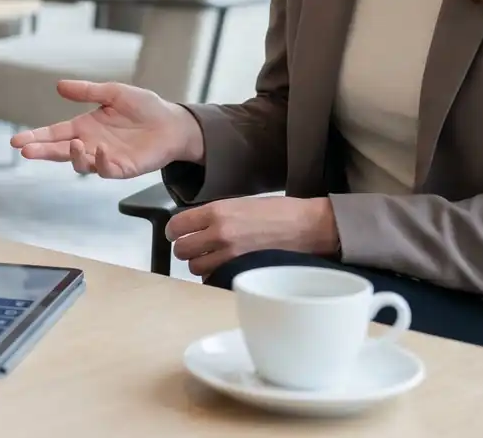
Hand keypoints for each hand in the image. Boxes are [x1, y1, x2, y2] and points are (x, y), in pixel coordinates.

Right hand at [10, 80, 202, 177]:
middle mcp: (90, 144)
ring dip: (72, 156)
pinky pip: (106, 169)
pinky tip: (99, 150)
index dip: (35, 137)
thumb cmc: (144, 107)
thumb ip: (87, 91)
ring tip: (71, 144)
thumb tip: (59, 85)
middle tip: (26, 150)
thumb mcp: (113, 93)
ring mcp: (105, 158)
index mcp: (84, 126)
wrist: (173, 123)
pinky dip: (100, 162)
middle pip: (60, 151)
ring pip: (80, 163)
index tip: (16, 141)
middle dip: (42, 151)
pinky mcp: (122, 168)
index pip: (54, 134)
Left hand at [165, 196, 339, 277]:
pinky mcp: (241, 272)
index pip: (177, 225)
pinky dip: (214, 276)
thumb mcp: (241, 203)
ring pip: (195, 268)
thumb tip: (197, 226)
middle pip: (181, 250)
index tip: (176, 233)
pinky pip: (214, 279)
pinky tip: (224, 268)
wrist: (308, 227)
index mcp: (218, 211)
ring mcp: (230, 255)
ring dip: (200, 264)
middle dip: (185, 249)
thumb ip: (216, 215)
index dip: (173, 231)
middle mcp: (219, 233)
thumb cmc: (280, 212)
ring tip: (211, 259)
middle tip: (194, 247)